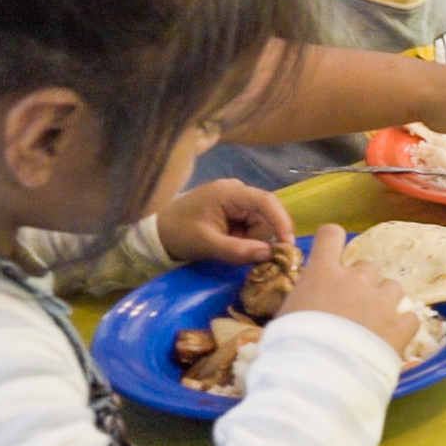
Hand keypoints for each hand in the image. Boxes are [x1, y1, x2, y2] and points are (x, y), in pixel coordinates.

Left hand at [157, 179, 293, 263]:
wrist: (157, 232)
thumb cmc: (178, 233)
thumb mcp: (206, 244)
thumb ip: (237, 250)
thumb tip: (269, 254)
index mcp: (229, 192)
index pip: (266, 201)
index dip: (281, 221)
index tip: (287, 245)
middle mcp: (237, 191)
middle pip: (265, 216)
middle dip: (258, 238)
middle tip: (241, 255)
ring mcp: (236, 200)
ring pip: (261, 223)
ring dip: (250, 241)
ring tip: (226, 247)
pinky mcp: (235, 209)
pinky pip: (252, 226)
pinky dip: (245, 239)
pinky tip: (228, 242)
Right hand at [278, 224, 418, 354]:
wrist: (318, 378)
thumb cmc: (290, 347)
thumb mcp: (286, 316)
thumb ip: (304, 299)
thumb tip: (308, 301)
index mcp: (323, 272)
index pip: (331, 235)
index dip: (333, 242)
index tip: (332, 255)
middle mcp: (356, 279)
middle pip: (366, 266)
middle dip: (360, 282)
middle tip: (350, 307)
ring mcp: (382, 301)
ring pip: (392, 287)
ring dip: (384, 300)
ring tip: (374, 324)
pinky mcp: (401, 326)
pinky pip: (409, 317)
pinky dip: (401, 326)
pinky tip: (390, 340)